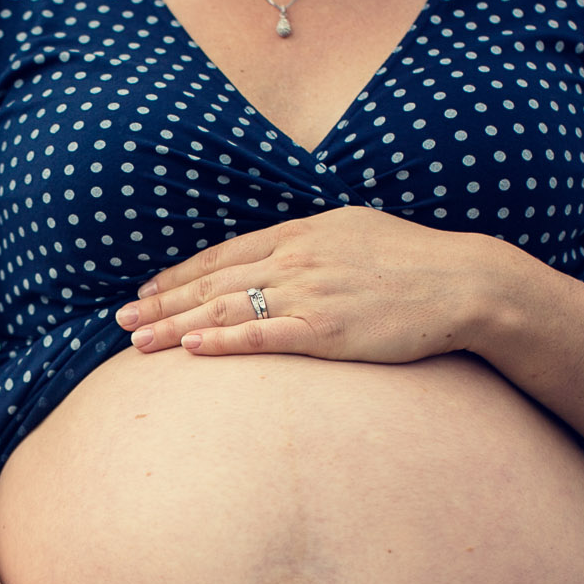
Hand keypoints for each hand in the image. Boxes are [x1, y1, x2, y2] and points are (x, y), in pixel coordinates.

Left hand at [114, 206, 498, 362]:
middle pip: (211, 284)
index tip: (145, 289)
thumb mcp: (353, 232)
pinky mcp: (326, 331)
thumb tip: (277, 254)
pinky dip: (220, 343)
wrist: (464, 283)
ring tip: (136, 342)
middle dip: (160, 303)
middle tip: (119, 319)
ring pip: (225, 311)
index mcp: (299, 233)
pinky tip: (188, 351)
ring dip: (174, 327)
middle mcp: (296, 260)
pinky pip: (261, 337)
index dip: (178, 274)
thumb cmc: (412, 262)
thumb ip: (309, 244)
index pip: (222, 256)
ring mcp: (309, 295)